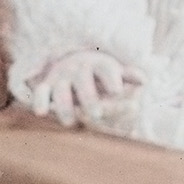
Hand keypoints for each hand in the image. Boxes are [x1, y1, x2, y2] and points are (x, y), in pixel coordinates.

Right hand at [18, 48, 139, 126]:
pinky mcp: (47, 86)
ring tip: (70, 123)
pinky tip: (42, 112)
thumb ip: (129, 76)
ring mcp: (61, 77)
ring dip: (65, 106)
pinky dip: (39, 100)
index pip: (106, 70)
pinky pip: (40, 92)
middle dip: (89, 97)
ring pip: (61, 90)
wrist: (72, 61)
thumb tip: (143, 80)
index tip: (117, 90)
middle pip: (83, 82)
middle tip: (96, 113)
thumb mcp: (116, 71)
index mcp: (99, 65)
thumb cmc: (100, 73)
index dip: (111, 79)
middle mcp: (79, 69)